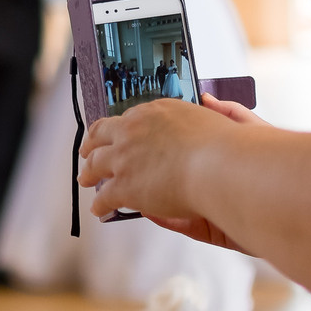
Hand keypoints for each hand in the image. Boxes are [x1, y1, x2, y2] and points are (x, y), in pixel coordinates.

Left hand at [78, 93, 253, 226]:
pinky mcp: (123, 185)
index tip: (116, 135)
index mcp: (154, 111)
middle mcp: (133, 129)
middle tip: (88, 153)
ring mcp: (124, 157)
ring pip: (95, 165)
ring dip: (88, 173)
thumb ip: (210, 109)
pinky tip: (100, 210)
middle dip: (92, 146)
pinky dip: (100, 204)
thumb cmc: (224, 146)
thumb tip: (207, 100)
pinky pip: (104, 196)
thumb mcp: (214, 116)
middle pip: (101, 136)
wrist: (219, 165)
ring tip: (86, 179)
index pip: (128, 118)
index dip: (119, 129)